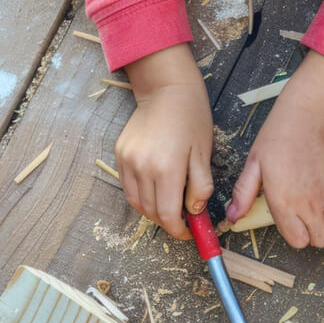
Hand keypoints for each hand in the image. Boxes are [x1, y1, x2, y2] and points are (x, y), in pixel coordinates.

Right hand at [117, 44, 212, 239]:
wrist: (165, 90)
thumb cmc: (191, 118)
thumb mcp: (204, 154)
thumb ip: (200, 187)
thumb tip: (194, 212)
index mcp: (166, 168)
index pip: (168, 215)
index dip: (179, 230)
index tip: (189, 232)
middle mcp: (142, 167)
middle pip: (151, 213)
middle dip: (168, 222)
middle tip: (183, 220)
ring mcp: (127, 161)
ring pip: (136, 203)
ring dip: (153, 212)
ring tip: (170, 205)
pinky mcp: (119, 155)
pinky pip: (128, 187)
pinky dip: (141, 196)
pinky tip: (156, 190)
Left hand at [227, 53, 323, 247]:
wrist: (311, 116)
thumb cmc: (281, 135)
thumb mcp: (254, 163)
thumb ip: (244, 194)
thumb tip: (233, 216)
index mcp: (283, 202)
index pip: (296, 241)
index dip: (296, 235)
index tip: (295, 223)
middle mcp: (308, 205)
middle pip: (319, 241)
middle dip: (314, 235)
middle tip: (310, 219)